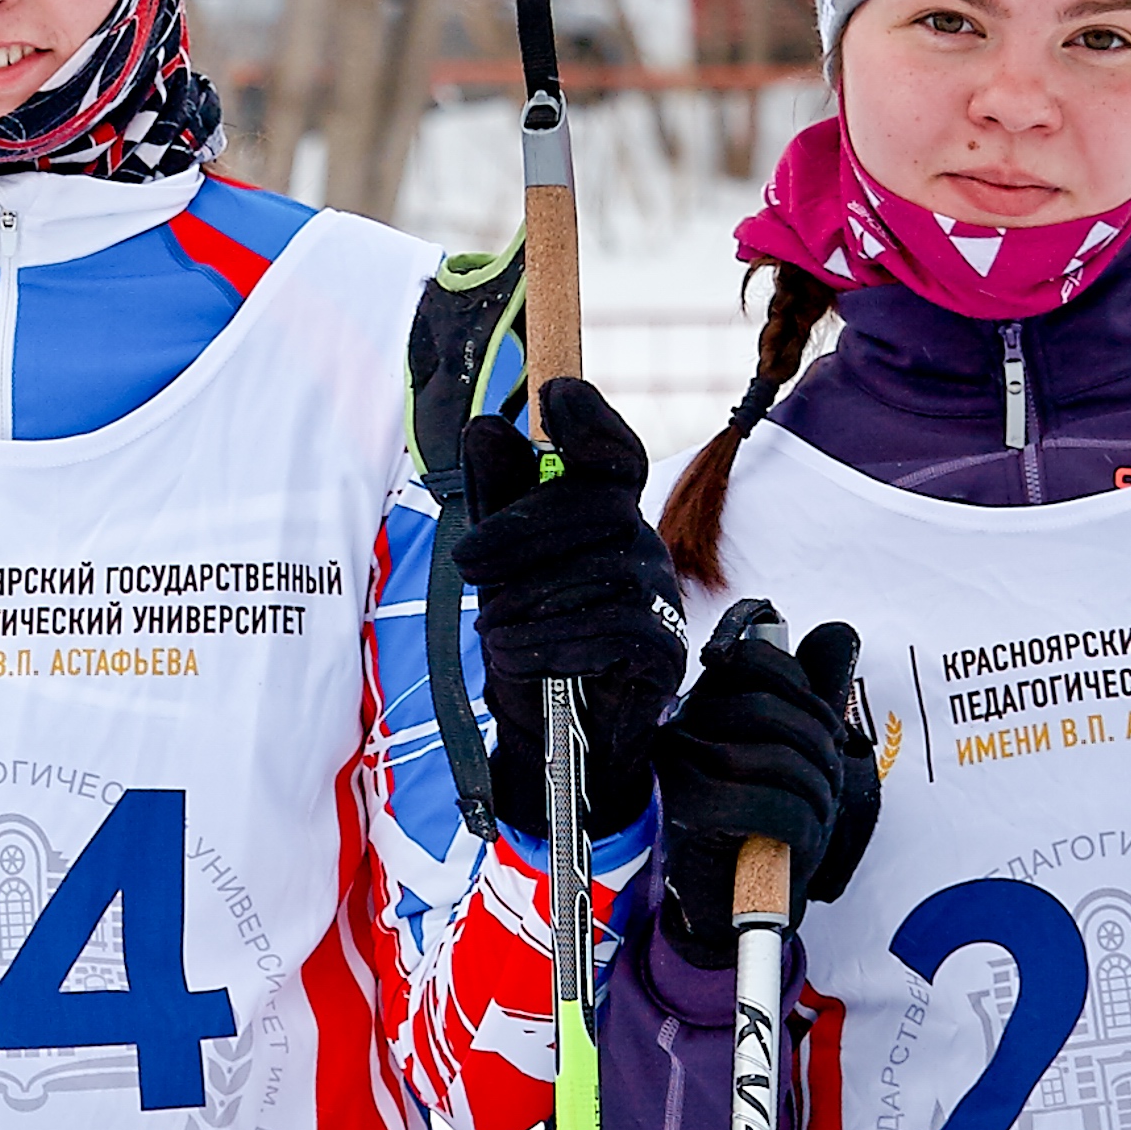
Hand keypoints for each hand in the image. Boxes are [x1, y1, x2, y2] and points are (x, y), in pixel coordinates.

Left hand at [455, 380, 683, 836]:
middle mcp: (640, 544)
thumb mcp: (498, 566)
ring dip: (528, 598)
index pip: (615, 452)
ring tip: (493, 627)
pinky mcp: (664, 650)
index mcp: (604, 514)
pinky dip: (553, 638)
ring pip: (599, 567)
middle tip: (466, 564)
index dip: (595, 419)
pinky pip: (617, 626)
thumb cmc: (531, 636)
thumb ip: (495, 502)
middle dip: (520, 528)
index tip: (556, 395)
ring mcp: (660, 596)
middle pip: (596, 504)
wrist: (552, 734)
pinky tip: (516, 654)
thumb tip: (486, 426)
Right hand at [652, 612, 877, 963]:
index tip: (824, 729)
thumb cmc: (769, 825)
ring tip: (814, 816)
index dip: (804, 688)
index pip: (753, 657)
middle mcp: (684, 724)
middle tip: (827, 784)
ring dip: (816, 793)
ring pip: (775, 758)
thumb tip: (835, 633)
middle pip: (771, 709)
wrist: (735, 901)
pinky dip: (799, 826)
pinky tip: (795, 841)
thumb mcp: (803, 752)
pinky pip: (766, 803)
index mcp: (708, 702)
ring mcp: (680, 765)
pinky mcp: (687, 810)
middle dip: (821, 749)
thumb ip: (815, 692)